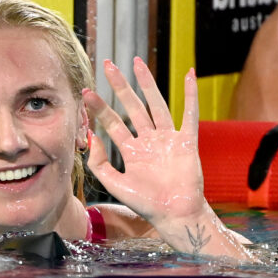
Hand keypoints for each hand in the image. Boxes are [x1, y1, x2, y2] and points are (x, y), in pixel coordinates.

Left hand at [83, 58, 208, 226]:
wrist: (174, 214)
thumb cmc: (146, 203)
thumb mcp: (115, 184)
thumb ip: (99, 163)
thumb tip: (91, 137)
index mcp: (132, 151)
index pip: (113, 123)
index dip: (99, 108)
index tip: (87, 92)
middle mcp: (149, 140)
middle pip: (132, 107)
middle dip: (119, 86)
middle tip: (107, 65)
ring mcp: (168, 139)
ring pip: (156, 105)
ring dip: (147, 83)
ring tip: (136, 63)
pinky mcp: (187, 141)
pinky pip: (189, 114)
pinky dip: (191, 95)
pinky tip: (189, 75)